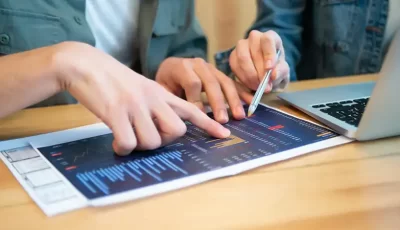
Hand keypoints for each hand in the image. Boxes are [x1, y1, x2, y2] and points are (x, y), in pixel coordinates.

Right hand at [54, 42, 230, 155]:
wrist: (84, 64)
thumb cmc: (111, 78)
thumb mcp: (140, 86)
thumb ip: (154, 104)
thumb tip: (160, 131)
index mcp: (159, 92)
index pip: (190, 108)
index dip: (207, 123)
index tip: (223, 135)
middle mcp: (152, 98)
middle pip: (176, 131)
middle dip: (163, 140)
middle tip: (146, 135)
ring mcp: (135, 105)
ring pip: (152, 142)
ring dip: (139, 145)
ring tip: (126, 135)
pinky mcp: (116, 113)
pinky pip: (129, 143)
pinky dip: (123, 148)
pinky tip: (116, 141)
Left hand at [155, 57, 252, 123]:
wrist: (170, 68)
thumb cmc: (165, 84)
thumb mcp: (162, 90)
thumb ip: (171, 100)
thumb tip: (180, 118)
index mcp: (180, 67)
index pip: (193, 82)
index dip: (197, 100)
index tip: (200, 117)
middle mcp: (197, 64)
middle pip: (211, 82)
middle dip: (218, 103)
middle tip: (222, 120)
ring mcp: (210, 68)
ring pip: (225, 82)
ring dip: (233, 100)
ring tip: (238, 116)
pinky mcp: (219, 74)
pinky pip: (233, 83)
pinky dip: (243, 93)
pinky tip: (252, 102)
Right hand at [229, 30, 289, 91]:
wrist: (266, 75)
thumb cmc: (276, 69)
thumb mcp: (283, 71)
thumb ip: (281, 72)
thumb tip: (273, 75)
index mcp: (270, 36)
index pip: (268, 40)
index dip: (268, 54)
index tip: (269, 68)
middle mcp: (255, 37)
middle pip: (254, 50)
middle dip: (259, 71)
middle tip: (265, 86)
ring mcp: (241, 45)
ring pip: (242, 58)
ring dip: (250, 75)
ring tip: (258, 86)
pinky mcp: (233, 56)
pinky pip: (235, 66)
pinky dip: (243, 78)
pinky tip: (250, 85)